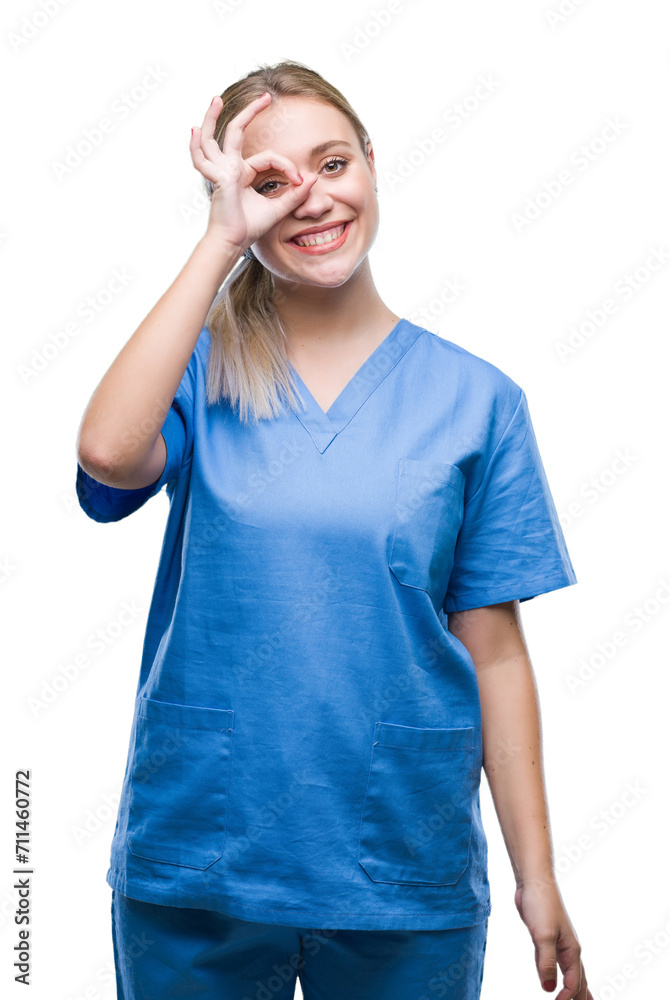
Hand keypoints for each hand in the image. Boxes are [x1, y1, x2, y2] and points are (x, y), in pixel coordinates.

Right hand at [189, 92, 317, 254]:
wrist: (234, 242)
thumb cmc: (250, 227)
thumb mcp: (279, 208)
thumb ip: (295, 194)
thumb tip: (313, 178)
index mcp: (244, 173)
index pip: (269, 157)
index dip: (288, 167)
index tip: (301, 181)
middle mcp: (230, 167)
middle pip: (236, 132)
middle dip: (251, 112)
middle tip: (266, 96)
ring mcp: (221, 170)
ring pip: (213, 139)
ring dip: (211, 118)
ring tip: (216, 99)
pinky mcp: (217, 178)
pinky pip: (203, 160)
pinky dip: (196, 146)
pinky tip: (194, 131)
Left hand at [514, 877, 592, 999]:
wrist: (534, 882)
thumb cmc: (541, 905)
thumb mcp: (542, 936)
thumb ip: (546, 962)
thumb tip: (549, 988)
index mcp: (571, 950)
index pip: (573, 982)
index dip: (567, 996)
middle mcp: (568, 949)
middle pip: (579, 979)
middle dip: (582, 996)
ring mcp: (559, 943)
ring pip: (571, 971)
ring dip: (576, 987)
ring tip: (581, 999)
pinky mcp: (547, 938)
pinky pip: (557, 962)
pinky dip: (560, 974)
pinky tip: (557, 978)